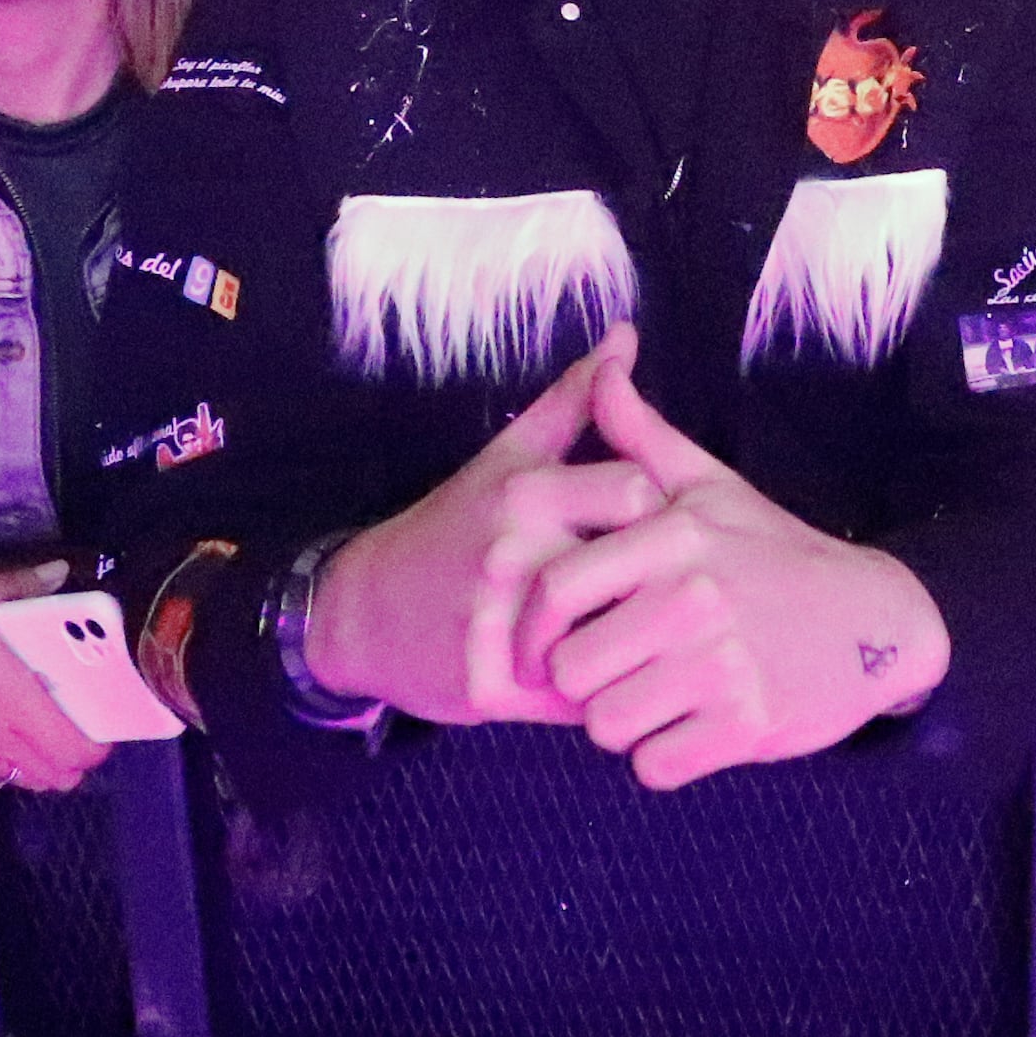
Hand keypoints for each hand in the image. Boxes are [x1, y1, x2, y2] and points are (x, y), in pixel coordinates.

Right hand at [0, 561, 108, 791]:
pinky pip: (2, 773)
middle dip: (85, 750)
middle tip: (85, 711)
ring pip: (35, 779)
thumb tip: (56, 574)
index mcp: (14, 701)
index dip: (105, 735)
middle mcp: (1, 737)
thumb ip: (20, 583)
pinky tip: (10, 721)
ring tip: (54, 718)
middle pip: (66, 775)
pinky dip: (19, 758)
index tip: (109, 705)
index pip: (80, 749)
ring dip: (53, 757)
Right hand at [301, 338, 658, 727]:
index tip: (664, 531)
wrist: (363, 610)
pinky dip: (605, 692)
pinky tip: (617, 679)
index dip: (665, 513)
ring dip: (639, 645)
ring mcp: (498, 626)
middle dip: (657, 585)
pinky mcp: (490, 689)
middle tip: (672, 593)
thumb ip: (572, 401)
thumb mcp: (507, 458)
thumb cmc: (450, 528)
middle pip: (630, 570)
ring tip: (654, 639)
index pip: (640, 493)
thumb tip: (625, 336)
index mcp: (526, 493)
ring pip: (610, 643)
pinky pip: (578, 700)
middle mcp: (512, 555)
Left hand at [511, 334, 948, 788]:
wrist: (875, 619)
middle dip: (580, 683)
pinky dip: (663, 757)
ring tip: (652, 697)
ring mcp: (724, 664)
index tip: (537, 645)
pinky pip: (655, 767)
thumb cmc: (775, 552)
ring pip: (606, 727)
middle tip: (612, 674)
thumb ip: (643, 435)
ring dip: (620, 724)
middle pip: (571, 671)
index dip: (530, 627)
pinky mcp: (748, 725)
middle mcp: (695, 597)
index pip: (555, 590)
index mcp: (674, 537)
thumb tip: (602, 367)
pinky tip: (686, 728)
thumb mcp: (712, 487)